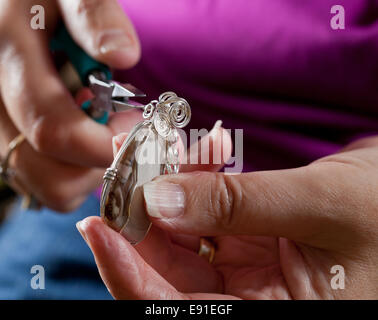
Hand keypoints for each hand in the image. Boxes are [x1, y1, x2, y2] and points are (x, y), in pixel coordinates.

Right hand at [0, 0, 140, 210]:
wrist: (32, 13)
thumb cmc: (54, 1)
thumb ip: (92, 13)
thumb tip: (121, 53)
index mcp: (10, 60)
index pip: (54, 129)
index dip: (107, 143)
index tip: (139, 126)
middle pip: (51, 172)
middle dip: (102, 161)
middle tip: (126, 132)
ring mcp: (4, 132)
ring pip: (50, 186)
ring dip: (91, 172)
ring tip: (107, 134)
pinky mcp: (15, 146)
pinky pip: (49, 185)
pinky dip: (79, 176)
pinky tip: (90, 143)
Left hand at [77, 133, 377, 299]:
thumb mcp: (319, 204)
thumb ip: (238, 204)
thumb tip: (162, 197)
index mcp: (274, 318)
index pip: (178, 312)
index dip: (129, 274)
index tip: (99, 227)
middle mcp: (253, 302)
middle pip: (170, 274)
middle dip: (142, 222)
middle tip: (123, 172)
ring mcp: (247, 274)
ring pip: (182, 241)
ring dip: (164, 195)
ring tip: (152, 151)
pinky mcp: (247, 243)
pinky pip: (204, 217)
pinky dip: (193, 186)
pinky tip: (190, 154)